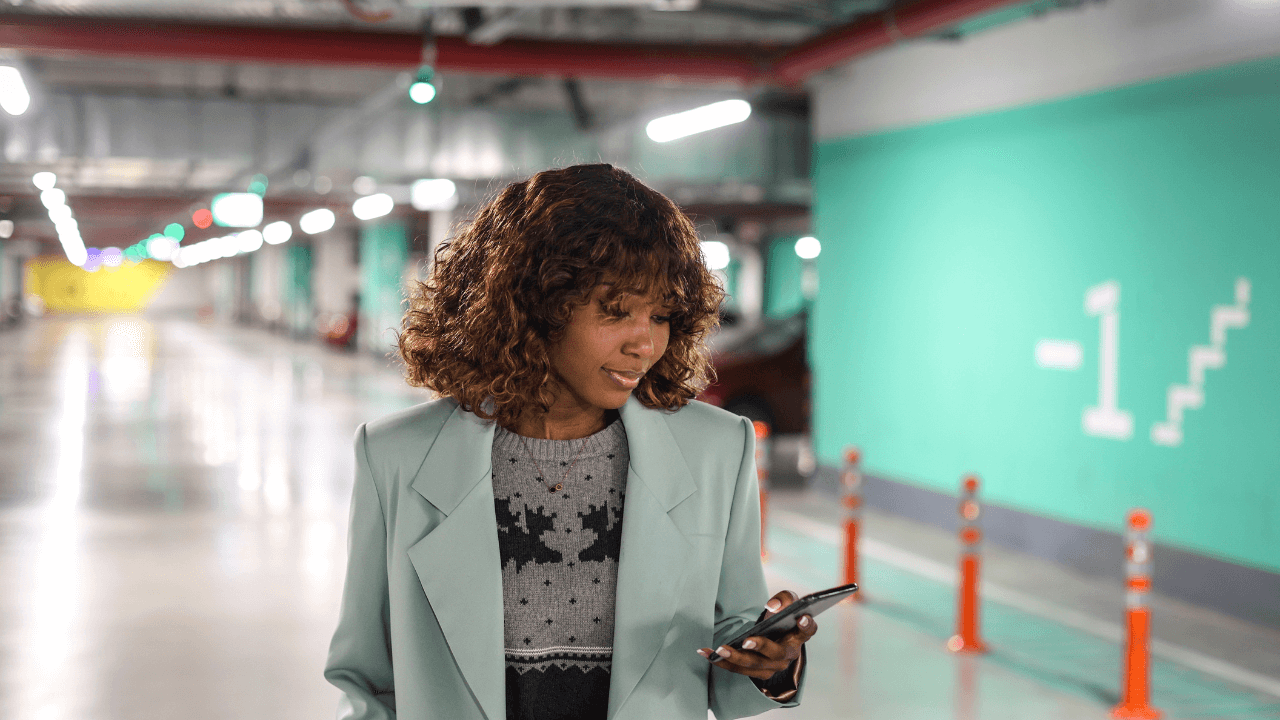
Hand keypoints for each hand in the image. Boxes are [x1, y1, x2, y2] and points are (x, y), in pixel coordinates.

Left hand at [697, 590, 816, 680]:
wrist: (774, 636)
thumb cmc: (781, 618)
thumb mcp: (785, 604)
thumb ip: (783, 599)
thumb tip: (773, 607)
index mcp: (799, 635)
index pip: (808, 630)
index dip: (806, 625)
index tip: (802, 618)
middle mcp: (788, 654)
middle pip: (776, 654)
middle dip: (761, 647)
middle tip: (747, 641)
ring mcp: (773, 666)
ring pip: (753, 665)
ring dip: (735, 658)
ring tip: (719, 650)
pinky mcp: (757, 672)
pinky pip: (737, 669)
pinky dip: (721, 662)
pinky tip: (705, 652)